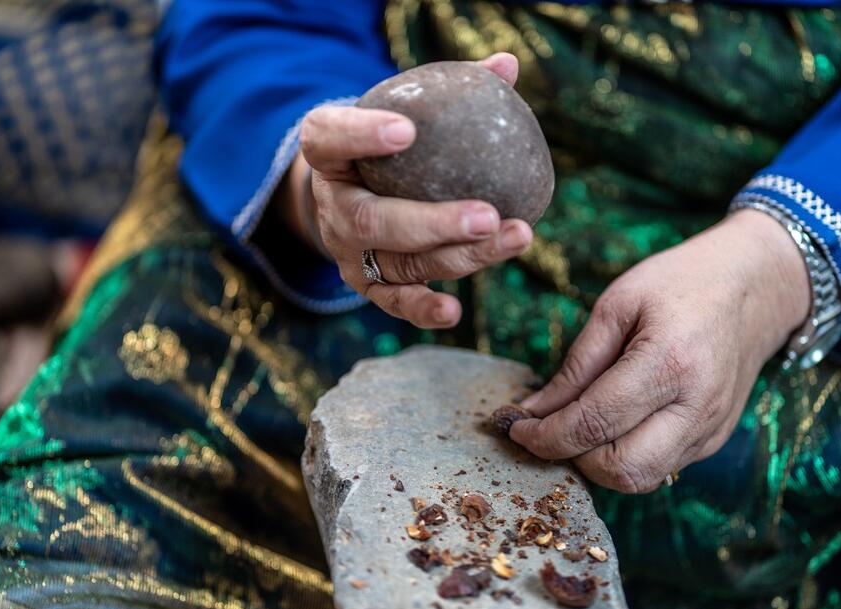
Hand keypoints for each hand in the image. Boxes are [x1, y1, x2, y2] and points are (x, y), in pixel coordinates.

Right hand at [287, 53, 532, 328]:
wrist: (351, 190)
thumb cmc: (385, 145)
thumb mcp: (398, 110)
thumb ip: (444, 90)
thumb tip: (507, 66)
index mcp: (326, 152)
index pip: (330, 138)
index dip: (362, 135)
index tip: (406, 128)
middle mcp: (332, 208)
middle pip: (374, 221)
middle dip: (433, 224)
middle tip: (487, 216)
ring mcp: (348, 253)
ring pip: (401, 263)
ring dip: (460, 257)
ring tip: (514, 238)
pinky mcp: (368, 285)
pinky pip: (394, 302)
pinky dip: (423, 309)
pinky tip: (455, 311)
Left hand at [509, 210, 811, 492]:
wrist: (755, 286)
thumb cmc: (680, 283)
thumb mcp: (617, 305)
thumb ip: (576, 364)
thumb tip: (534, 411)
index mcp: (669, 362)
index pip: (595, 423)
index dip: (546, 435)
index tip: (515, 427)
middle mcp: (696, 406)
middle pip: (621, 469)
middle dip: (572, 458)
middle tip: (546, 431)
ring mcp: (710, 429)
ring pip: (641, 478)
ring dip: (597, 464)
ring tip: (576, 428)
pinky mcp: (714, 439)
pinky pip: (660, 467)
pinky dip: (625, 456)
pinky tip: (609, 425)